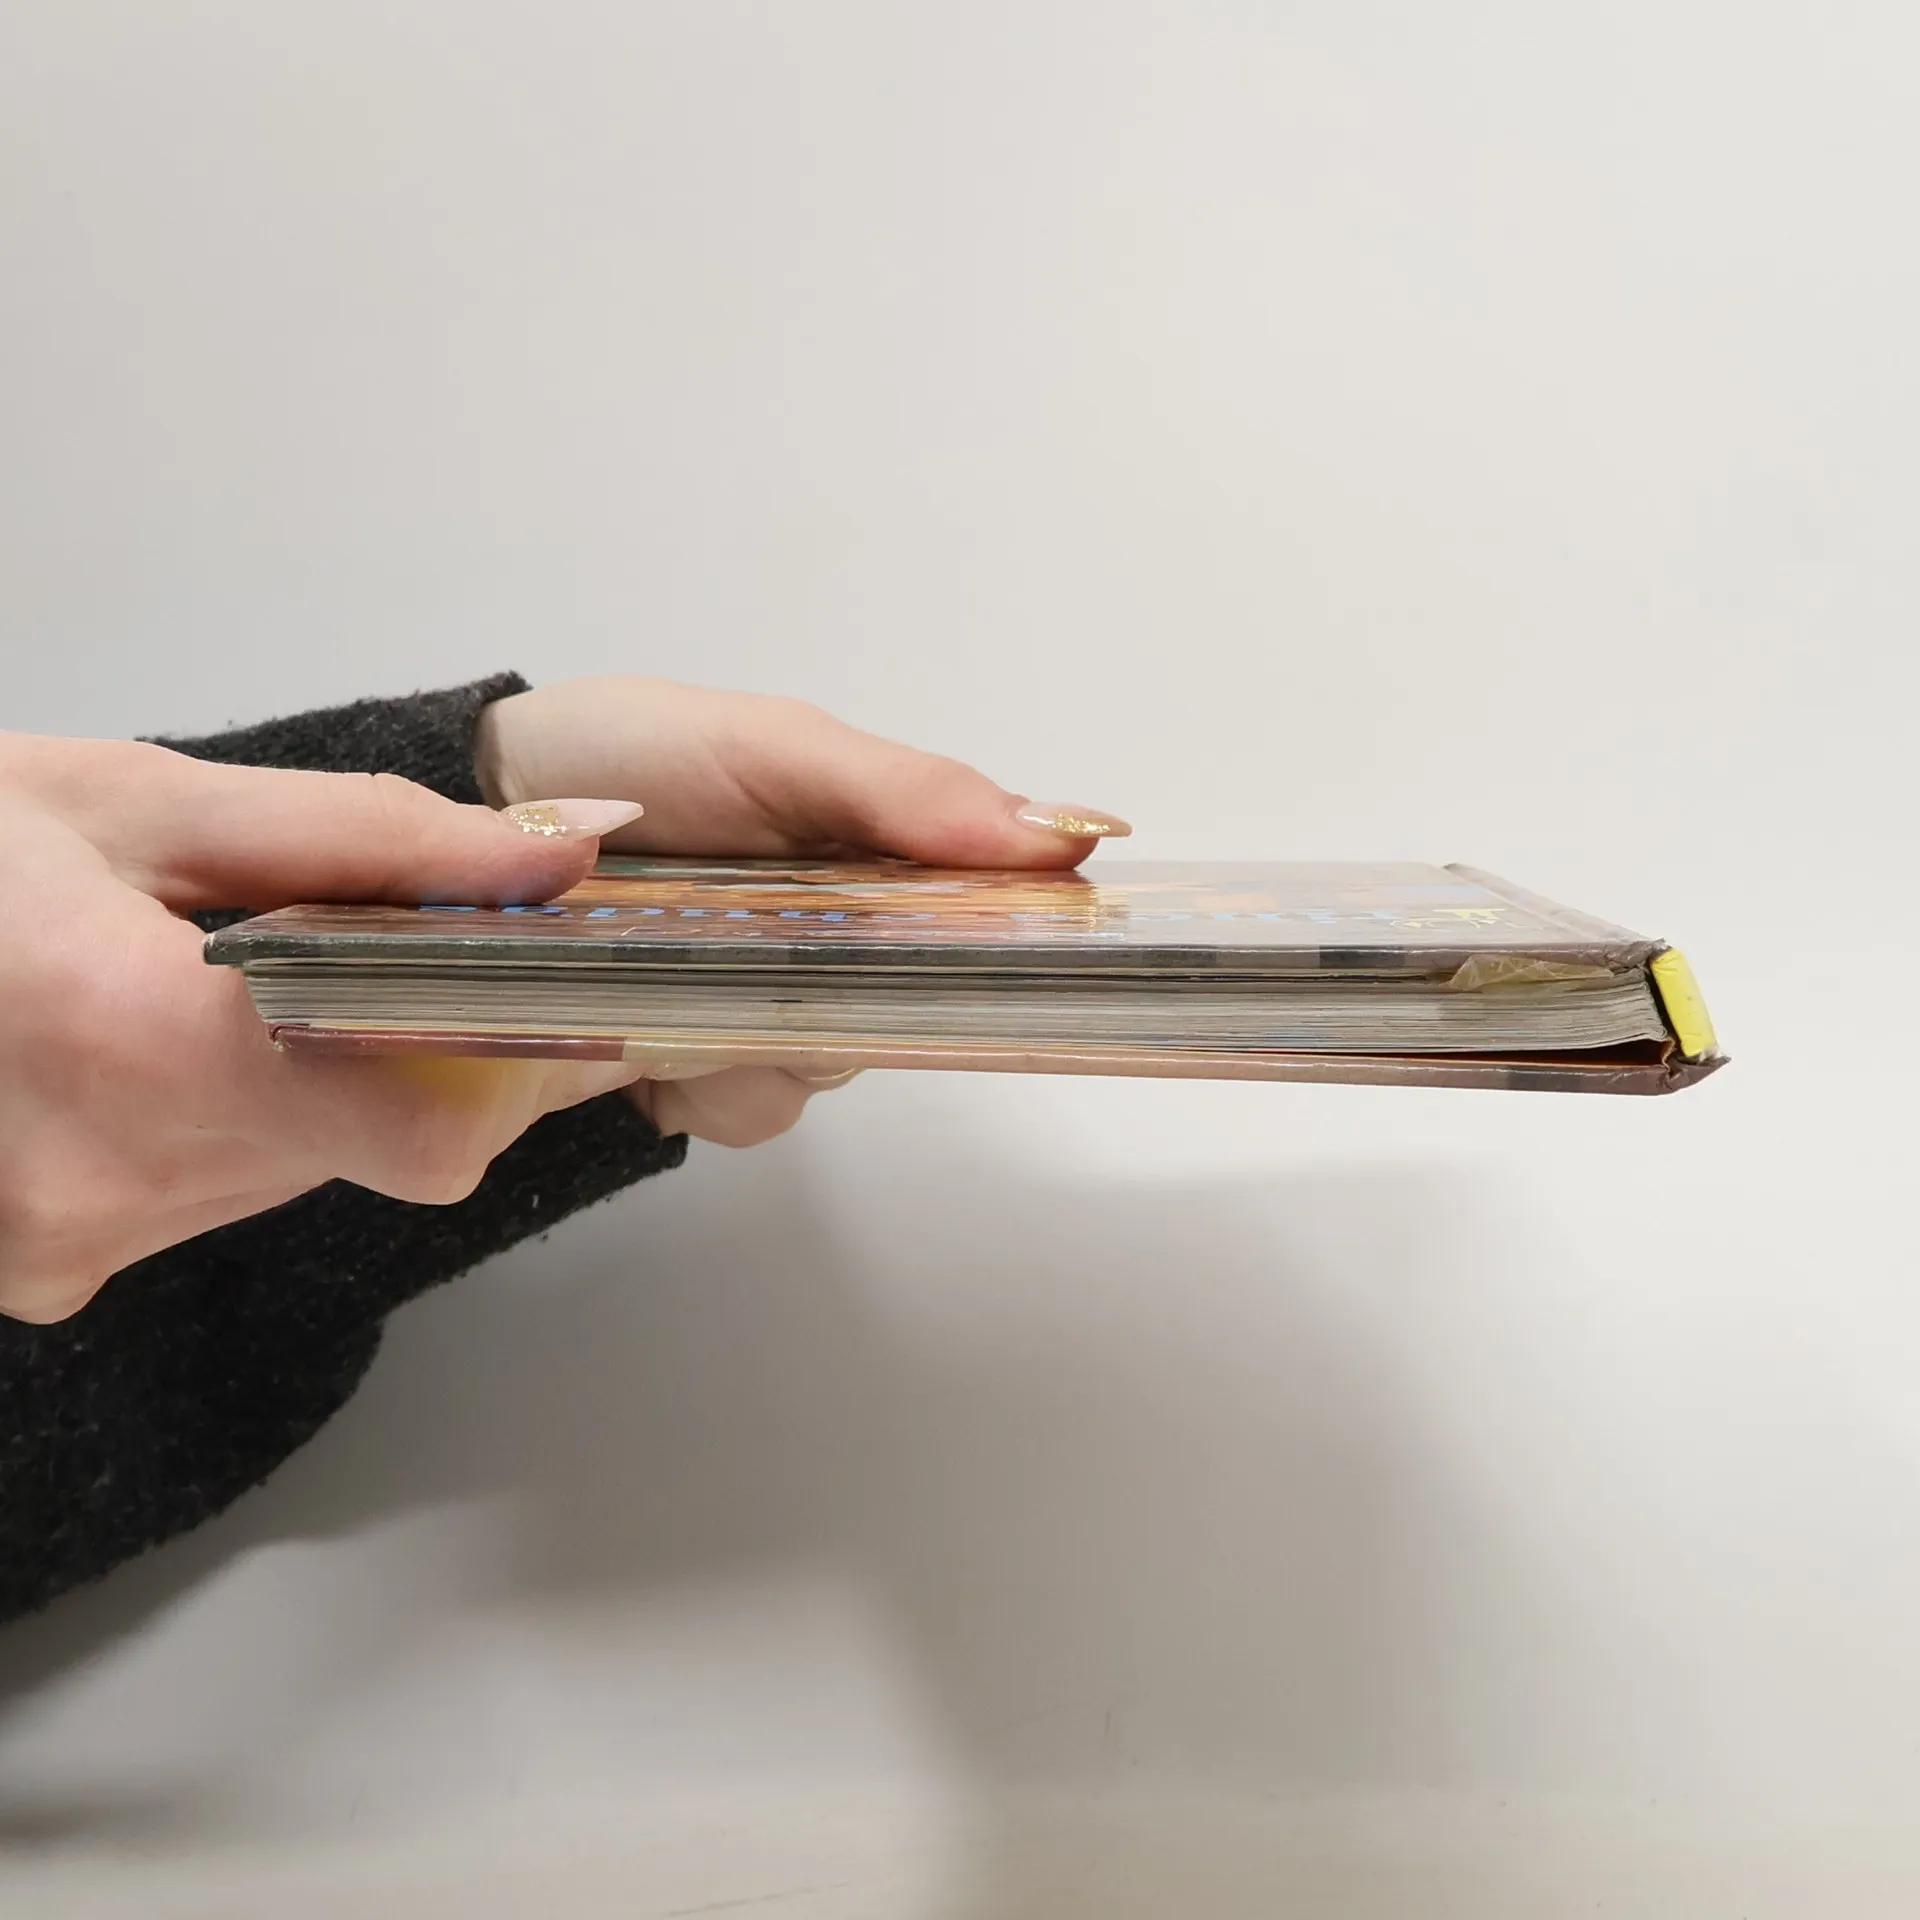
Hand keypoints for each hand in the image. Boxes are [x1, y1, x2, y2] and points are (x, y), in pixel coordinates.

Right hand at [0, 735, 639, 1322]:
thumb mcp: (144, 801)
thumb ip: (373, 840)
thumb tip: (568, 855)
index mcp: (126, 1040)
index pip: (424, 1126)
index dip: (511, 1061)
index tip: (537, 987)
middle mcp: (102, 1183)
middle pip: (380, 1147)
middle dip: (416, 1048)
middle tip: (374, 945)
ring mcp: (62, 1248)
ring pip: (307, 1170)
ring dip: (321, 1082)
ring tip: (226, 982)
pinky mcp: (46, 1273)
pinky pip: (221, 1195)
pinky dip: (242, 1122)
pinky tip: (164, 1043)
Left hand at [474, 677, 1129, 1145]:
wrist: (493, 798)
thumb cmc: (638, 751)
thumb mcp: (777, 747)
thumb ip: (908, 793)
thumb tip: (1065, 834)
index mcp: (886, 859)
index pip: (996, 930)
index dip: (998, 953)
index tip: (963, 956)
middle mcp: (846, 941)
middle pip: (907, 1018)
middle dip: (836, 997)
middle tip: (757, 940)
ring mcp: (774, 1006)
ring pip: (821, 1074)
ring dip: (753, 1041)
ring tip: (673, 971)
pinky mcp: (702, 1063)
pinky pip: (741, 1112)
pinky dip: (694, 1078)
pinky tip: (644, 1026)